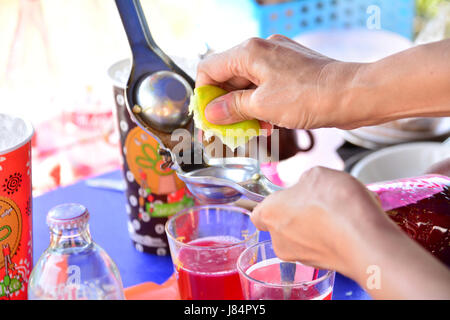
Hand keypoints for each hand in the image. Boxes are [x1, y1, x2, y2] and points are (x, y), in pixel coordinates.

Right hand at [197, 38, 449, 130]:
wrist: (353, 95)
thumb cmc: (311, 96)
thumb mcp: (263, 106)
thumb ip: (232, 108)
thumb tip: (211, 113)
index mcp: (249, 52)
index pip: (209, 69)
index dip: (204, 95)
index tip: (206, 118)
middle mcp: (261, 51)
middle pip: (227, 77)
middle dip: (222, 105)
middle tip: (222, 130)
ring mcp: (277, 60)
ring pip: (246, 84)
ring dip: (241, 108)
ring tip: (243, 132)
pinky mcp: (290, 71)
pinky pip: (264, 87)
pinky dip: (258, 105)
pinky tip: (262, 125)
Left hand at [251, 166, 449, 298]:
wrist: (365, 239)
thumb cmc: (336, 205)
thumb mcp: (317, 174)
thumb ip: (305, 181)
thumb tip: (308, 186)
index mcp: (270, 214)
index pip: (257, 213)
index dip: (271, 204)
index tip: (284, 197)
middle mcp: (279, 239)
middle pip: (282, 224)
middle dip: (298, 212)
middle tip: (317, 200)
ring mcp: (300, 256)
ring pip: (303, 236)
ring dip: (316, 224)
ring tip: (338, 211)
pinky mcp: (322, 266)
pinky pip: (322, 246)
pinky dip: (332, 237)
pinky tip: (348, 224)